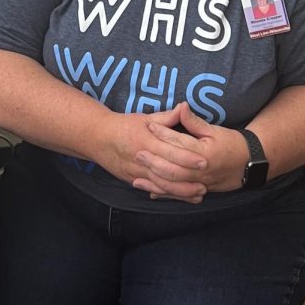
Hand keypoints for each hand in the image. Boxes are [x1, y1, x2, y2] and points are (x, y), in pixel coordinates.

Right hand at [94, 107, 208, 202]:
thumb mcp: (145, 118)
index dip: (188, 158)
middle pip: (167, 173)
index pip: (170, 151)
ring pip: (161, 185)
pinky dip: (167, 195)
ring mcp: (136, 172)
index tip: (204, 161)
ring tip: (198, 194)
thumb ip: (167, 117)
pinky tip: (181, 197)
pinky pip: (152, 190)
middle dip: (187, 180)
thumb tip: (185, 107)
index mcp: (146, 140)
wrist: (98, 137)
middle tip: (206, 184)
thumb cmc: (124, 125)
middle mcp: (141, 158)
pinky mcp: (133, 180)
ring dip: (180, 192)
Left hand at [133, 103, 249, 200]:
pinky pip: (179, 194)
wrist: (248, 164)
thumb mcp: (214, 130)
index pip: (179, 143)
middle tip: (138, 154)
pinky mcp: (199, 190)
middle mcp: (201, 171)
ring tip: (136, 178)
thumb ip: (194, 122)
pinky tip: (150, 192)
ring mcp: (200, 183)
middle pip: (173, 168)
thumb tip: (181, 106)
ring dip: (154, 182)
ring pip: (174, 185)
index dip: (163, 134)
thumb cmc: (231, 144)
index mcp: (204, 153)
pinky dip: (164, 194)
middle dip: (154, 161)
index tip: (149, 127)